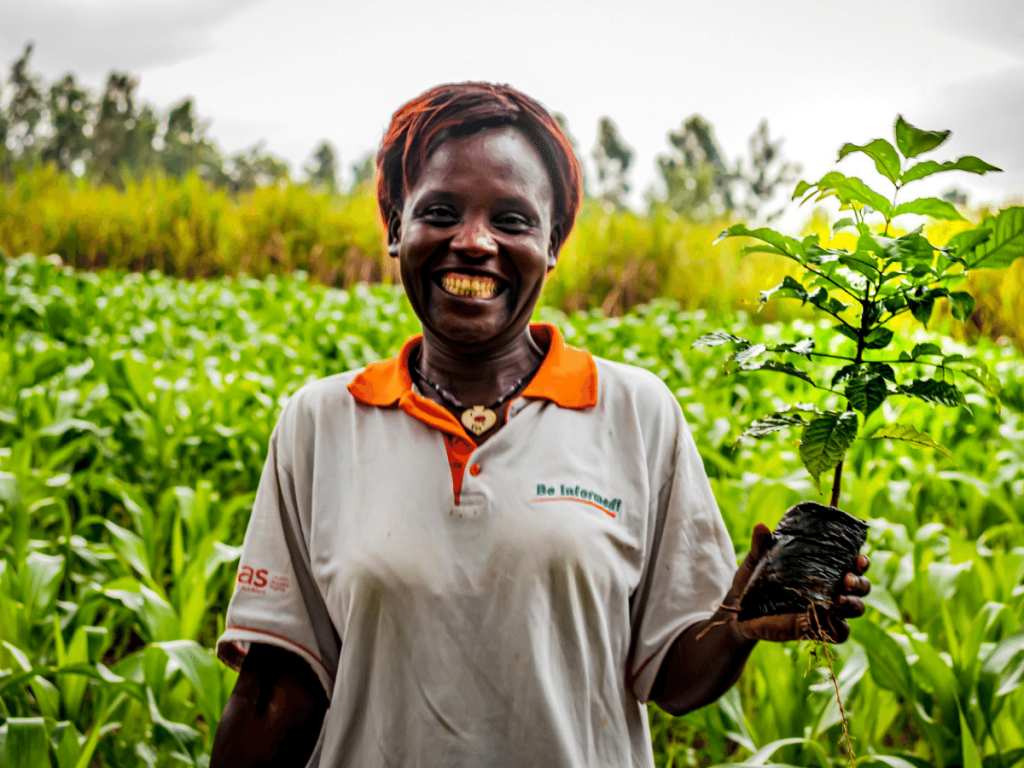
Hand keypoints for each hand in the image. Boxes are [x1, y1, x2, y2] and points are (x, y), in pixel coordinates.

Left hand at [724, 523, 870, 643]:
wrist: (739, 610)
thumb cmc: (753, 581)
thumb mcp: (756, 561)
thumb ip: (761, 545)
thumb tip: (761, 526)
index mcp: (823, 569)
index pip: (852, 563)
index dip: (861, 561)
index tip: (858, 558)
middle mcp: (830, 588)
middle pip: (861, 586)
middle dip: (860, 583)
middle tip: (847, 580)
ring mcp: (826, 610)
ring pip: (856, 608)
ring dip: (854, 604)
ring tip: (838, 600)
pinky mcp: (817, 629)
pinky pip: (841, 633)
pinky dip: (842, 628)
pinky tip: (833, 620)